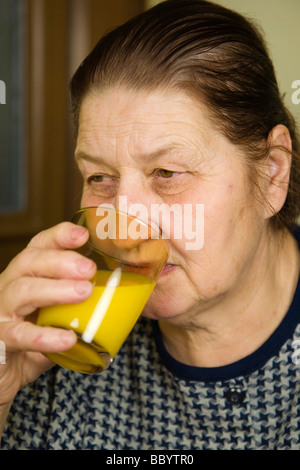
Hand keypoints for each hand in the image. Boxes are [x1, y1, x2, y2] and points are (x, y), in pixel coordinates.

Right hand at [0, 222, 95, 405]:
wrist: (4, 377)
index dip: (59, 236)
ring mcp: (1, 313)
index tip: (84, 235)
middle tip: (89, 268)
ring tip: (85, 292)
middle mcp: (9, 288)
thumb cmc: (33, 344)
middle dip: (61, 260)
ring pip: (22, 290)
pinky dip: (44, 335)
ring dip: (56, 289)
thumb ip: (80, 308)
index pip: (39, 247)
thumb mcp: (57, 320)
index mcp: (25, 277)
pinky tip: (68, 338)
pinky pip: (18, 334)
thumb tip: (122, 300)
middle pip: (29, 262)